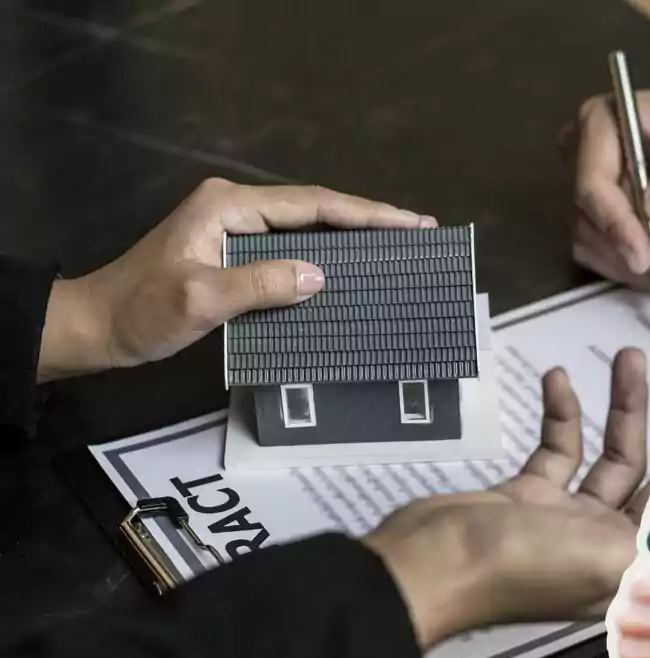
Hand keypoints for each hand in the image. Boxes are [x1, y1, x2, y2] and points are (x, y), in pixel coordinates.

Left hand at [38, 178, 435, 381]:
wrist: (97, 328)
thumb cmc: (141, 312)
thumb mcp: (200, 300)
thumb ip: (260, 285)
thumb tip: (319, 276)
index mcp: (228, 206)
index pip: (311, 204)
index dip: (364, 213)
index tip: (409, 222)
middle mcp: (234, 208)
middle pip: (315, 209)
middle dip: (368, 219)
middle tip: (418, 231)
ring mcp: (233, 229)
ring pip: (307, 228)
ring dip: (351, 236)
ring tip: (398, 247)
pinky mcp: (233, 253)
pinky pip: (291, 248)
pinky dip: (326, 255)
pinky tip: (350, 269)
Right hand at [364, 348, 649, 649]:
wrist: (428, 568)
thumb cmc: (518, 569)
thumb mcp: (607, 557)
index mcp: (637, 568)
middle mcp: (610, 545)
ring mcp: (568, 521)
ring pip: (611, 454)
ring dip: (623, 406)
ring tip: (629, 356)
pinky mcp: (529, 498)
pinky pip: (558, 450)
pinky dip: (561, 414)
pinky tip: (559, 380)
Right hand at [561, 69, 649, 291]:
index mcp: (602, 122)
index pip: (593, 183)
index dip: (614, 224)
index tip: (643, 258)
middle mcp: (582, 152)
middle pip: (586, 219)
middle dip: (625, 254)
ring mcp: (589, 184)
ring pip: (590, 242)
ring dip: (629, 269)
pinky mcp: (601, 213)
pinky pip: (602, 251)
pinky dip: (630, 269)